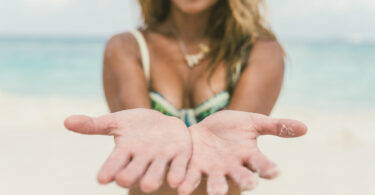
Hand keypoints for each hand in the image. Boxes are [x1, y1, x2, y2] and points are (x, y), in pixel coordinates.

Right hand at [64, 108, 191, 192]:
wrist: (163, 122)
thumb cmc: (136, 125)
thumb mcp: (117, 121)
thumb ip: (94, 125)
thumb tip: (66, 121)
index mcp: (126, 151)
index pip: (114, 164)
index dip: (108, 170)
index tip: (101, 178)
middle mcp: (142, 159)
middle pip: (133, 172)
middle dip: (129, 176)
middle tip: (123, 179)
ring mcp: (162, 159)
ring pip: (156, 174)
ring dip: (152, 179)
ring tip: (148, 185)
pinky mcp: (181, 156)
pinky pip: (180, 168)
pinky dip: (179, 174)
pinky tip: (177, 181)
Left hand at [178, 110, 306, 194]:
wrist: (207, 128)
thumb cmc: (233, 127)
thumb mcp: (253, 122)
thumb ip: (275, 126)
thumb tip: (305, 127)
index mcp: (249, 155)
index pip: (262, 164)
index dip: (268, 168)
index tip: (275, 171)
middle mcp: (233, 167)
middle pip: (241, 177)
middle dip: (245, 181)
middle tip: (250, 184)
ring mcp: (213, 169)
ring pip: (216, 182)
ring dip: (216, 188)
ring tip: (216, 194)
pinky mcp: (194, 167)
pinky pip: (191, 176)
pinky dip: (186, 182)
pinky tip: (181, 187)